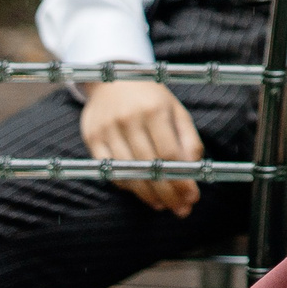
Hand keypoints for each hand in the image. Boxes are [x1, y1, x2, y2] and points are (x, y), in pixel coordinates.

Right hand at [80, 80, 203, 214]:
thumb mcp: (176, 109)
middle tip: (181, 209)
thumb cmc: (151, 97)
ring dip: (148, 194)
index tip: (192, 196)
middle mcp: (129, 120)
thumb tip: (194, 167)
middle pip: (149, 167)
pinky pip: (110, 170)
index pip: (168, 154)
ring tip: (164, 205)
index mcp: (154, 110)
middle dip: (168, 192)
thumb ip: (188, 137)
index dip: (181, 179)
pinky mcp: (92, 139)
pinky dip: (127, 185)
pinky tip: (142, 194)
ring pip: (129, 172)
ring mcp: (107, 130)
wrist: (113, 79)